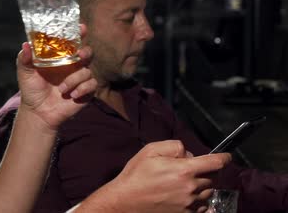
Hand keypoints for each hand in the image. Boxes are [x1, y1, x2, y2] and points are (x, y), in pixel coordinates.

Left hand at [16, 28, 96, 130]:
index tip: (82, 27)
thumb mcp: (25, 72)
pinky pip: (92, 85)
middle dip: (86, 51)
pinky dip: (82, 89)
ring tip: (61, 89)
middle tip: (80, 55)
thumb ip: (25, 58)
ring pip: (87, 70)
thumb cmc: (31, 89)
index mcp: (60, 57)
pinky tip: (72, 95)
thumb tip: (26, 44)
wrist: (38, 112)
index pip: (72, 41)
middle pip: (87, 52)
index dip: (79, 32)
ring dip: (74, 80)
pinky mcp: (86, 91)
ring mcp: (80, 78)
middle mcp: (72, 65)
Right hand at [105, 140, 230, 212]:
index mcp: (184, 170)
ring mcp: (189, 204)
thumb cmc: (136, 175)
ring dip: (202, 186)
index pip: (215, 163)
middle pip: (212, 177)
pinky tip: (186, 196)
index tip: (227, 157)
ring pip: (208, 192)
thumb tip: (188, 153)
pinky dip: (199, 200)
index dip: (224, 158)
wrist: (125, 201)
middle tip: (188, 169)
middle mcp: (191, 188)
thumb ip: (174, 146)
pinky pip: (203, 207)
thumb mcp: (150, 151)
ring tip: (185, 183)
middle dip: (205, 171)